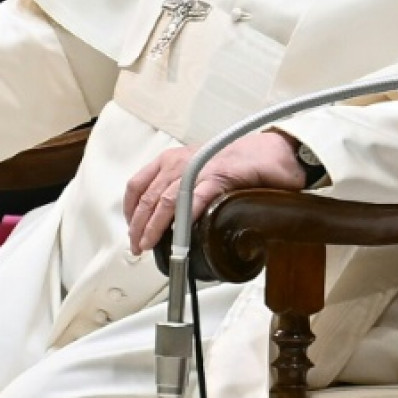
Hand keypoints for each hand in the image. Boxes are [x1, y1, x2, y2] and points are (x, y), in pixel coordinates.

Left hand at [123, 130, 305, 253]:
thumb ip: (182, 190)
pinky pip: (195, 199)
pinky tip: (178, 235)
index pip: (137, 184)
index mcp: (172, 160)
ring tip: (148, 245)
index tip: (131, 229)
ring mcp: (199, 170)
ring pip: (166, 202)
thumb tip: (166, 220)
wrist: (268, 152)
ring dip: (153, 227)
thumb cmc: (236, 163)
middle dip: (138, 226)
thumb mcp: (199, 172)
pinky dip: (184, 219)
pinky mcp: (219, 177)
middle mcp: (180, 162)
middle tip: (137, 246)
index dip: (129, 210)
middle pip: (147, 197)